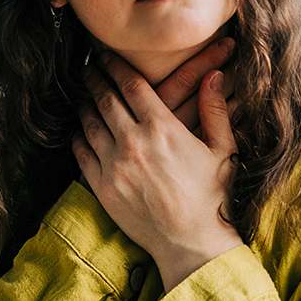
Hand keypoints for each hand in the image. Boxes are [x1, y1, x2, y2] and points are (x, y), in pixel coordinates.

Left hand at [72, 50, 243, 289]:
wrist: (193, 244)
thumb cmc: (213, 197)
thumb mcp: (222, 150)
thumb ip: (215, 110)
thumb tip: (215, 75)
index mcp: (163, 128)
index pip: (130, 85)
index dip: (115, 66)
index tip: (105, 56)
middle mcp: (133, 142)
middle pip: (104, 98)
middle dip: (94, 79)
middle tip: (87, 68)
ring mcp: (114, 165)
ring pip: (88, 123)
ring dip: (83, 104)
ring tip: (81, 95)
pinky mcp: (101, 187)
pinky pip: (80, 152)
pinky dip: (77, 136)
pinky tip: (79, 130)